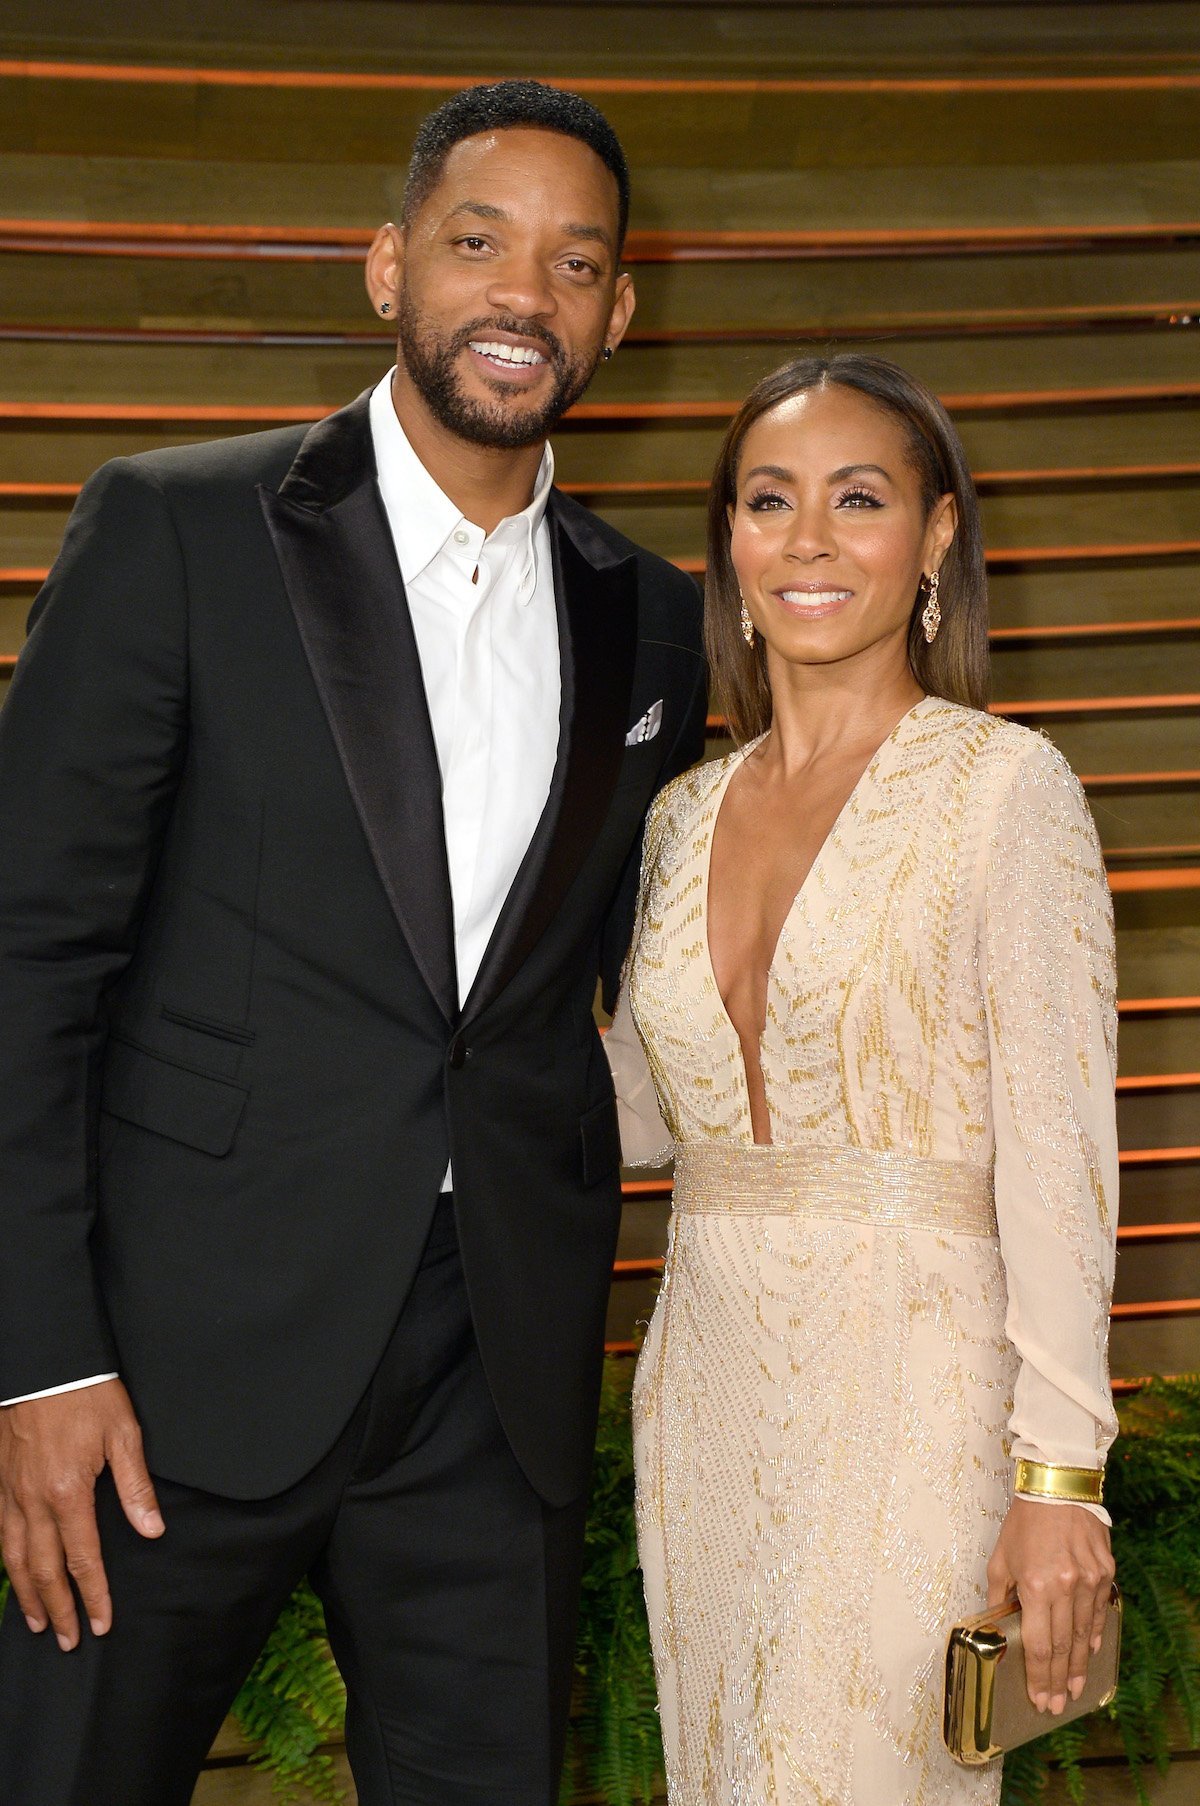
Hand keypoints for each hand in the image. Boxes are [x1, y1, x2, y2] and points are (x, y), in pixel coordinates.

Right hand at [0, 1380, 163, 1649]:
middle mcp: (33, 1500)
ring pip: (13, 1558)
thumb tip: (151, 1530)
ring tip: (37, 1621)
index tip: (101, 1624)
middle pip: (44, 1570)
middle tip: (66, 1641)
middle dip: (57, 1609)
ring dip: (26, 1594)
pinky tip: (13, 1573)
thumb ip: (135, 1486)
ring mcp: (10, 1492)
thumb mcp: (123, 1434)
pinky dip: (6, 1561)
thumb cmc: (87, 1394)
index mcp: (68, 1493)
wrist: (45, 1362)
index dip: (92, 1596)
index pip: (83, 1560)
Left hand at [987, 1495, 1114, 1714]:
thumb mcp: (1000, 1557)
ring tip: (1074, 1689)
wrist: (1057, 1486)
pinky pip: (1099, 1611)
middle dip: (1059, 1681)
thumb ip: (1000, 1594)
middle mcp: (1065, 1586)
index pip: (1040, 1645)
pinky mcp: (1105, 1572)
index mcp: (1035, 1585)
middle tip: (1057, 1705)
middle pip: (1064, 1647)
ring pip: (1085, 1634)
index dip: (1039, 1676)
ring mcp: (1089, 1580)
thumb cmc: (1024, 1521)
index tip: (1039, 1699)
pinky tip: (1089, 1652)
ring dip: (1080, 1665)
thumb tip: (999, 1624)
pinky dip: (1094, 1634)